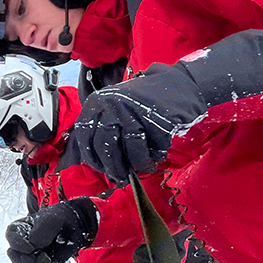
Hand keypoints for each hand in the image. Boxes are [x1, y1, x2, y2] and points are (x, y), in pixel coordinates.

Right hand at [5, 197, 96, 262]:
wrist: (76, 225)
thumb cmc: (60, 217)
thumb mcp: (50, 219)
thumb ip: (39, 231)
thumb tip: (32, 246)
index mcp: (21, 228)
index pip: (10, 237)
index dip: (17, 244)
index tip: (30, 246)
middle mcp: (24, 243)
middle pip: (14, 255)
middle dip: (23, 259)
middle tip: (34, 256)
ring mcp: (34, 255)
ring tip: (48, 258)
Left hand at [73, 63, 205, 181]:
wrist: (178, 85)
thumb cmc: (142, 104)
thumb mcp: (114, 110)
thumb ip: (102, 131)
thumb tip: (95, 164)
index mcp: (97, 103)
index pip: (84, 135)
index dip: (92, 157)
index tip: (102, 169)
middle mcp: (112, 104)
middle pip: (105, 144)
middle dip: (113, 167)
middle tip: (122, 178)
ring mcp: (135, 109)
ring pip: (131, 148)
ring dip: (138, 164)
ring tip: (144, 168)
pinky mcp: (157, 117)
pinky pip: (153, 147)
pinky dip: (156, 156)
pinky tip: (157, 154)